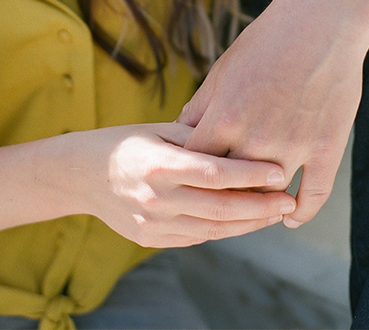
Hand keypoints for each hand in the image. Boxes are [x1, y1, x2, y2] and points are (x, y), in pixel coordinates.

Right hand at [81, 122, 294, 247]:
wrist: (80, 175)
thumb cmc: (125, 143)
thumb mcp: (157, 130)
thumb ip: (198, 138)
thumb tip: (245, 141)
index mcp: (157, 164)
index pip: (215, 174)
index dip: (251, 175)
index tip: (279, 171)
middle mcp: (155, 198)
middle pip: (221, 208)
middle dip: (261, 206)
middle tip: (289, 199)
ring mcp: (152, 223)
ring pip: (214, 229)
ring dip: (249, 223)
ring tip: (274, 212)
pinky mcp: (151, 239)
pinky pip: (197, 237)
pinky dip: (224, 229)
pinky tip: (244, 219)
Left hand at [179, 1, 363, 226]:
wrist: (318, 25)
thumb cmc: (263, 43)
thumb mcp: (221, 71)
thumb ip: (201, 106)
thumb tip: (181, 133)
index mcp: (223, 118)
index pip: (196, 165)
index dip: (190, 178)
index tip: (187, 185)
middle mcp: (254, 138)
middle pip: (231, 186)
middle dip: (223, 197)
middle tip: (217, 205)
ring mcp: (293, 146)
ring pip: (270, 194)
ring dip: (261, 205)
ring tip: (253, 210)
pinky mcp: (326, 147)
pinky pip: (315, 193)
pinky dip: (303, 211)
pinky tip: (292, 217)